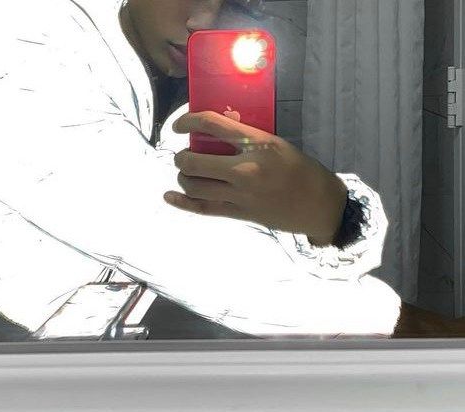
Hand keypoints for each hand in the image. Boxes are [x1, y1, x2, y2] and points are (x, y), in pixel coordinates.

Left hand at [164, 111, 347, 245]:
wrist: (319, 205)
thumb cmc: (302, 170)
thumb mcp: (277, 144)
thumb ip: (247, 139)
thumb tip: (217, 133)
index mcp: (257, 144)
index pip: (212, 124)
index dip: (187, 121)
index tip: (178, 126)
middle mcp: (244, 169)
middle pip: (194, 161)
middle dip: (181, 157)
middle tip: (183, 155)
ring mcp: (240, 195)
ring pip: (194, 186)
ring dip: (183, 177)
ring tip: (187, 173)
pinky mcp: (239, 213)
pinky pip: (203, 209)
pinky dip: (182, 203)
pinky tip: (169, 196)